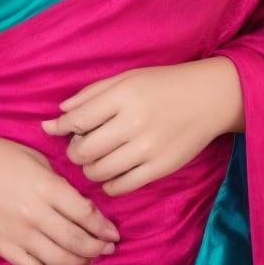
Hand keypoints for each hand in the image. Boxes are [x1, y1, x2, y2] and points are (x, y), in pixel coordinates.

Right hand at [0, 131, 119, 264]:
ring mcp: (17, 233)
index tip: (114, 233)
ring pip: (58, 259)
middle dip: (97, 248)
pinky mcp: (2, 246)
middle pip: (75, 240)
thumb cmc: (0, 155)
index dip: (103, 227)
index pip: (84, 213)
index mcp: (45, 186)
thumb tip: (82, 206)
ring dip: (79, 262)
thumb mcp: (36, 158)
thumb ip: (59, 183)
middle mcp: (34, 213)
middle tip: (108, 249)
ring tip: (89, 259)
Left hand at [41, 59, 243, 196]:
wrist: (209, 98)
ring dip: (88, 168)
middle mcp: (133, 123)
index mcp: (123, 96)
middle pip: (84, 150)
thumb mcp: (127, 78)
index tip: (54, 129)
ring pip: (99, 171)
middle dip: (73, 151)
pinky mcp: (159, 169)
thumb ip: (91, 94)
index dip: (60, 127)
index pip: (78, 120)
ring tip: (95, 158)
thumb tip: (60, 113)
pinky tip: (111, 171)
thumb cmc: (163, 84)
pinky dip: (109, 183)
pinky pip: (121, 186)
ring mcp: (147, 148)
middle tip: (78, 146)